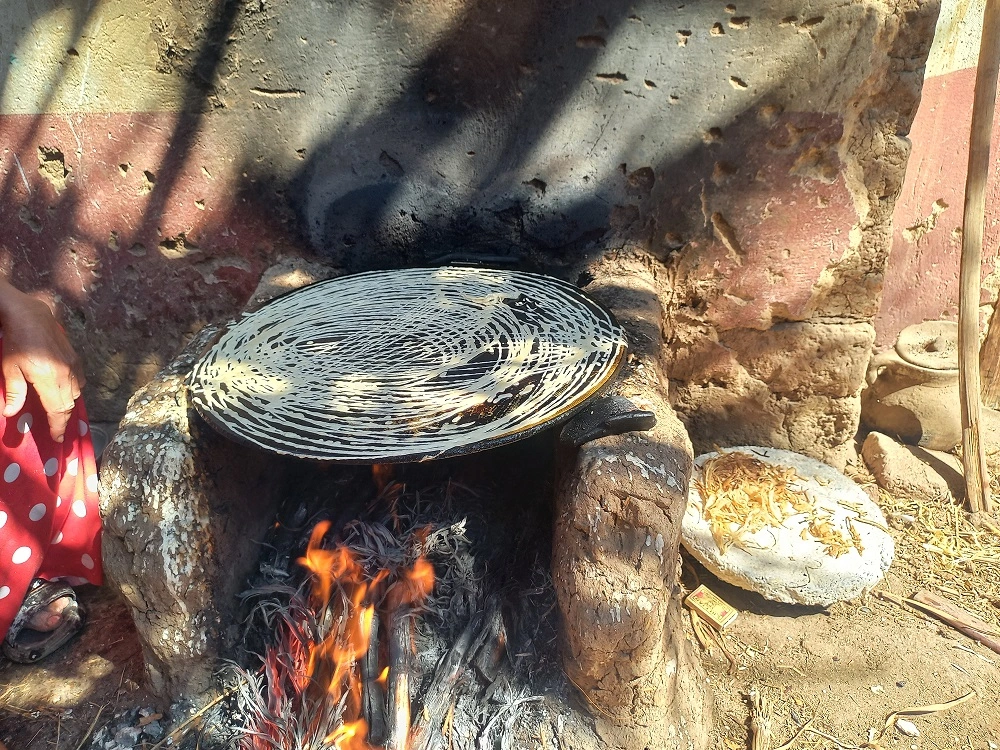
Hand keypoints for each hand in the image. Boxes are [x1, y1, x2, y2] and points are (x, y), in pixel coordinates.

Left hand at [0, 280, 84, 442]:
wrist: (29, 314)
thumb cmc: (15, 342)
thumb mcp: (9, 369)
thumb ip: (14, 392)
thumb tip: (11, 414)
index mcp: (50, 380)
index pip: (58, 411)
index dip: (59, 426)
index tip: (59, 439)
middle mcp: (66, 375)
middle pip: (69, 404)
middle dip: (64, 419)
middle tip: (58, 430)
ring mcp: (73, 365)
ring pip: (77, 392)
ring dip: (69, 404)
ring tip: (60, 411)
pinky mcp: (74, 357)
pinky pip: (80, 380)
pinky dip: (75, 389)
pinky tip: (67, 389)